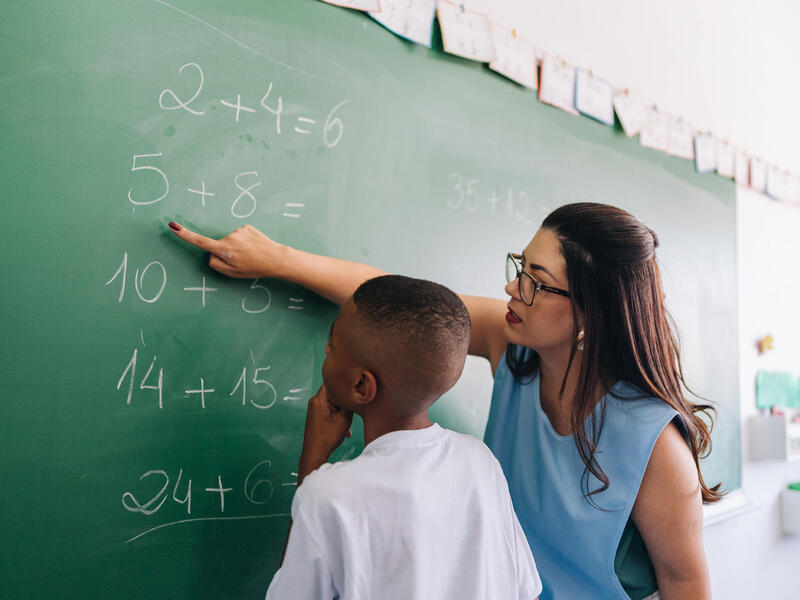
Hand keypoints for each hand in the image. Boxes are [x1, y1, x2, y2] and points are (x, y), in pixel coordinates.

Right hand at [169, 222, 286, 278]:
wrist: (276, 258)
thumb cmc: (254, 268)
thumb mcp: (232, 273)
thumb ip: (216, 264)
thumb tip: (210, 253)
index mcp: (224, 250)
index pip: (200, 242)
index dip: (185, 235)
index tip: (173, 226)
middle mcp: (229, 237)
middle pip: (218, 246)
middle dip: (226, 253)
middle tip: (243, 261)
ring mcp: (238, 230)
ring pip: (230, 241)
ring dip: (237, 247)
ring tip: (251, 254)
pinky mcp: (247, 227)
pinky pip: (240, 236)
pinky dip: (244, 242)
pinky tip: (254, 247)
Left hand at [298, 385, 352, 481]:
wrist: (315, 453)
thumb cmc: (327, 438)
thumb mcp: (344, 420)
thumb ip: (350, 405)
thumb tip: (356, 395)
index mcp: (319, 399)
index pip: (332, 383)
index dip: (343, 384)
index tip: (353, 387)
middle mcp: (314, 402)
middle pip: (333, 394)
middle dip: (344, 401)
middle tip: (352, 408)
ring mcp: (314, 409)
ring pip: (333, 404)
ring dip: (342, 411)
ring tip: (346, 423)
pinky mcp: (316, 416)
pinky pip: (329, 411)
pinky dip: (337, 417)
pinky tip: (344, 430)